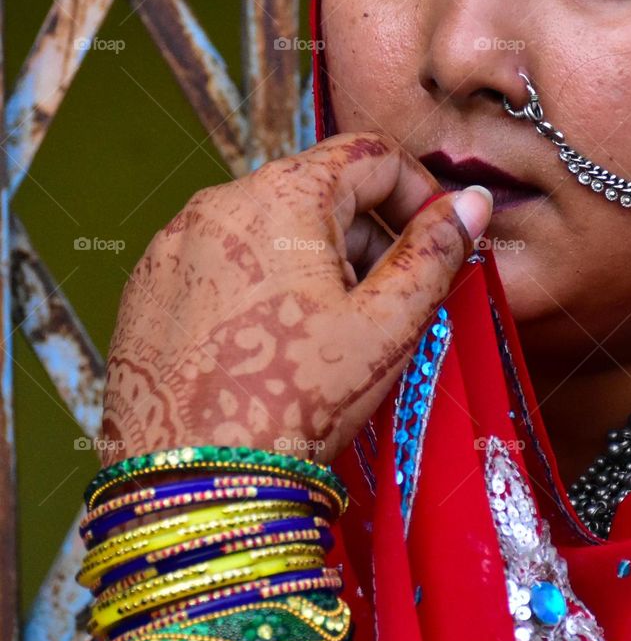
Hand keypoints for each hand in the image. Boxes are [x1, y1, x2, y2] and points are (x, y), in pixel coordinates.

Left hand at [100, 132, 492, 464]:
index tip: (438, 243)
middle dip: (368, 238)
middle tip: (389, 307)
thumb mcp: (386, 326)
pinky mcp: (149, 285)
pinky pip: (223, 260)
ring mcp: (175, 242)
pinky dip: (261, 283)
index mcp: (282, 195)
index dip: (419, 194)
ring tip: (329, 336)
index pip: (371, 156)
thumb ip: (434, 251)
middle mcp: (219, 201)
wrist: (190, 484)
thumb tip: (473, 202)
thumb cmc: (295, 401)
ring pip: (270, 227)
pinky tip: (272, 346)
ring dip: (316, 262)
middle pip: (320, 191)